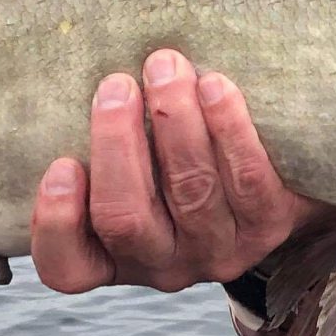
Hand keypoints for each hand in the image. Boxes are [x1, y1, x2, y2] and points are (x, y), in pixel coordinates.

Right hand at [30, 49, 323, 292]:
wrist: (278, 182)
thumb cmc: (176, 158)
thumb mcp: (130, 163)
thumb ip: (102, 141)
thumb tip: (64, 73)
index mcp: (113, 257)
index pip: (69, 268)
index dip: (57, 223)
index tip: (61, 164)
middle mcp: (162, 264)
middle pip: (125, 218)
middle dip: (117, 145)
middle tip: (116, 85)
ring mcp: (217, 250)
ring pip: (189, 191)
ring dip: (175, 123)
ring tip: (166, 68)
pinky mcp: (268, 226)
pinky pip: (247, 179)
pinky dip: (228, 129)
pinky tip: (215, 87)